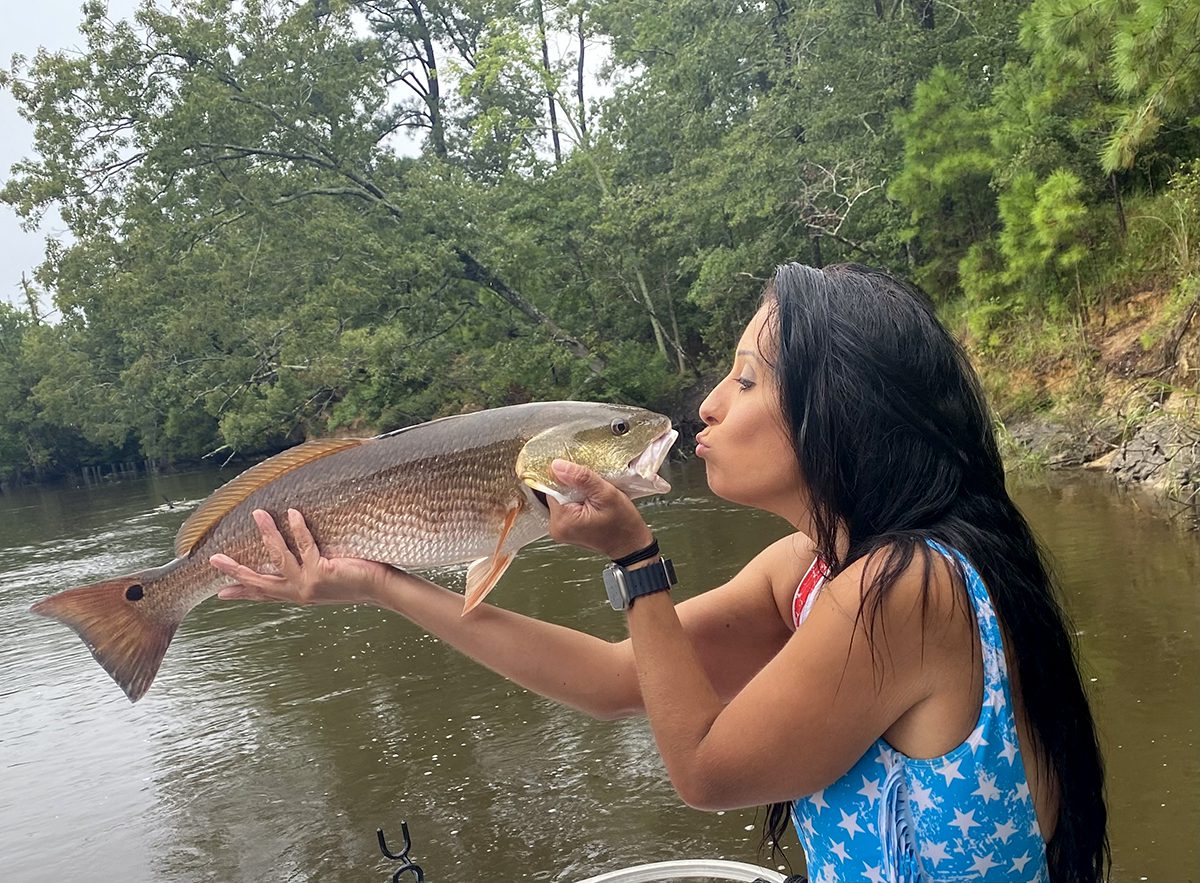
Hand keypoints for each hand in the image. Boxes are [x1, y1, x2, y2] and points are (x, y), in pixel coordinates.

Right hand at [210, 508, 393, 605]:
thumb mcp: (327, 578)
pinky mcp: (322, 573)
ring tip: (257, 514)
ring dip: (267, 534)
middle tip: (213, 559)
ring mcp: (310, 584)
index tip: (220, 593)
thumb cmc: (359, 579)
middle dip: (236, 570)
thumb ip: (309, 569)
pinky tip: (292, 514)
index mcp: (300, 595)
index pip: (265, 594)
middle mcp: (301, 593)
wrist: (383, 588)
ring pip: (279, 558)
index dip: (242, 593)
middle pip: (261, 582)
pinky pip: (306, 545)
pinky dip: (298, 528)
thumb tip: (296, 547)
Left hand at [547, 459, 653, 559]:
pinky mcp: (565, 528)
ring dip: (576, 492)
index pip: (552, 486)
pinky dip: (577, 500)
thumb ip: (581, 478)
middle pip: (555, 492)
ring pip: (561, 497)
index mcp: (562, 520)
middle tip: (593, 491)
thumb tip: (558, 466)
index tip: (585, 480)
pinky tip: (590, 504)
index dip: (569, 477)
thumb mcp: (606, 494)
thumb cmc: (622, 524)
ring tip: (593, 498)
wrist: (630, 543)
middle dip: (573, 486)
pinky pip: (566, 505)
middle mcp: (556, 527)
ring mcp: (559, 529)